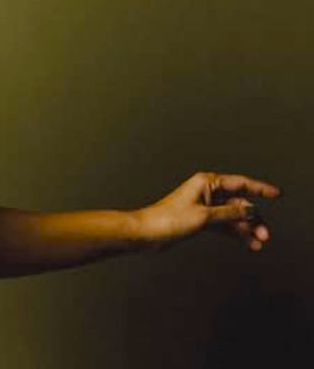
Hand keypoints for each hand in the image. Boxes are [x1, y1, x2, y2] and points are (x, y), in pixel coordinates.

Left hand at [134, 171, 281, 252]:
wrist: (147, 233)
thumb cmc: (169, 220)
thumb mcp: (204, 217)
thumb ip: (230, 214)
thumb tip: (251, 210)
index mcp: (207, 182)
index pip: (241, 183)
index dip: (261, 189)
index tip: (277, 194)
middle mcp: (207, 192)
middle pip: (239, 203)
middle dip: (254, 218)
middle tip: (265, 235)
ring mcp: (204, 206)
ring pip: (233, 216)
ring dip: (247, 228)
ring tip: (258, 242)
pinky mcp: (200, 219)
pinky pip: (224, 224)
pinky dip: (235, 233)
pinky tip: (247, 242)